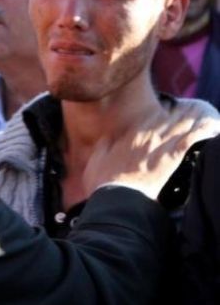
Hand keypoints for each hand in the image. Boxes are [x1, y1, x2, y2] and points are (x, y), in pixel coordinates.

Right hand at [83, 102, 218, 199]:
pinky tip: (209, 127)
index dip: (160, 111)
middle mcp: (146, 137)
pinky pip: (187, 143)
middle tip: (191, 106)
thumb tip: (108, 135)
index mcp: (129, 135)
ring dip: (191, 119)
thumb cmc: (103, 181)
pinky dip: (199, 134)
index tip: (168, 107)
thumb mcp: (96, 158)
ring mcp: (158, 148)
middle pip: (167, 120)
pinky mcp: (169, 161)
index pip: (148, 117)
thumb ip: (104, 144)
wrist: (115, 198)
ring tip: (202, 110)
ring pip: (179, 128)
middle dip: (179, 112)